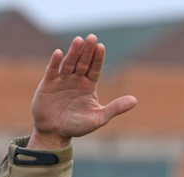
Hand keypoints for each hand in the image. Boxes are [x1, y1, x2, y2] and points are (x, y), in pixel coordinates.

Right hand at [28, 34, 137, 149]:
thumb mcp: (99, 118)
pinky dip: (55, 62)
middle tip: (92, 37)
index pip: (95, 69)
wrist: (55, 132)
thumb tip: (135, 100)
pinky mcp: (48, 84)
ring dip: (73, 52)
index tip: (101, 47)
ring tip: (79, 40)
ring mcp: (61, 80)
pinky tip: (59, 53)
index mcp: (88, 85)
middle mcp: (76, 79)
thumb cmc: (77, 126)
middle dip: (87, 51)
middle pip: (83, 62)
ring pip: (69, 63)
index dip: (98, 58)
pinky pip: (52, 71)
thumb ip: (115, 108)